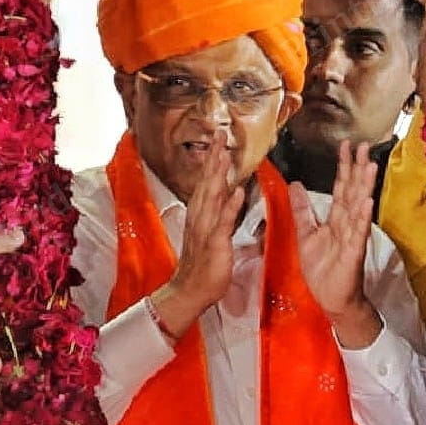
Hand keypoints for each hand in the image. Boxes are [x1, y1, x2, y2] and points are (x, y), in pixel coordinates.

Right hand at [154, 132, 244, 337]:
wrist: (189, 290)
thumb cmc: (202, 266)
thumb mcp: (211, 235)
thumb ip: (219, 214)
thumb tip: (229, 196)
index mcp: (200, 214)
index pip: (207, 181)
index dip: (212, 160)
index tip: (218, 140)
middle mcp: (200, 217)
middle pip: (207, 181)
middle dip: (213, 157)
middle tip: (219, 134)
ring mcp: (205, 229)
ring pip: (212, 196)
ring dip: (218, 174)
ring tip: (225, 153)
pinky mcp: (214, 243)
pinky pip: (223, 222)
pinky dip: (229, 206)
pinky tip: (236, 191)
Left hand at [292, 142, 380, 348]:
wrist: (332, 299)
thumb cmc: (322, 270)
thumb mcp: (306, 234)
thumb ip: (303, 210)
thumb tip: (295, 185)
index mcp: (336, 219)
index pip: (341, 188)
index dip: (343, 167)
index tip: (346, 146)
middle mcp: (347, 224)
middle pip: (353, 191)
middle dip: (358, 168)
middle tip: (364, 146)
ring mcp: (352, 236)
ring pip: (359, 206)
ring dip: (364, 186)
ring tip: (370, 165)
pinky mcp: (353, 252)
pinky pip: (358, 232)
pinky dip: (363, 216)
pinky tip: (367, 201)